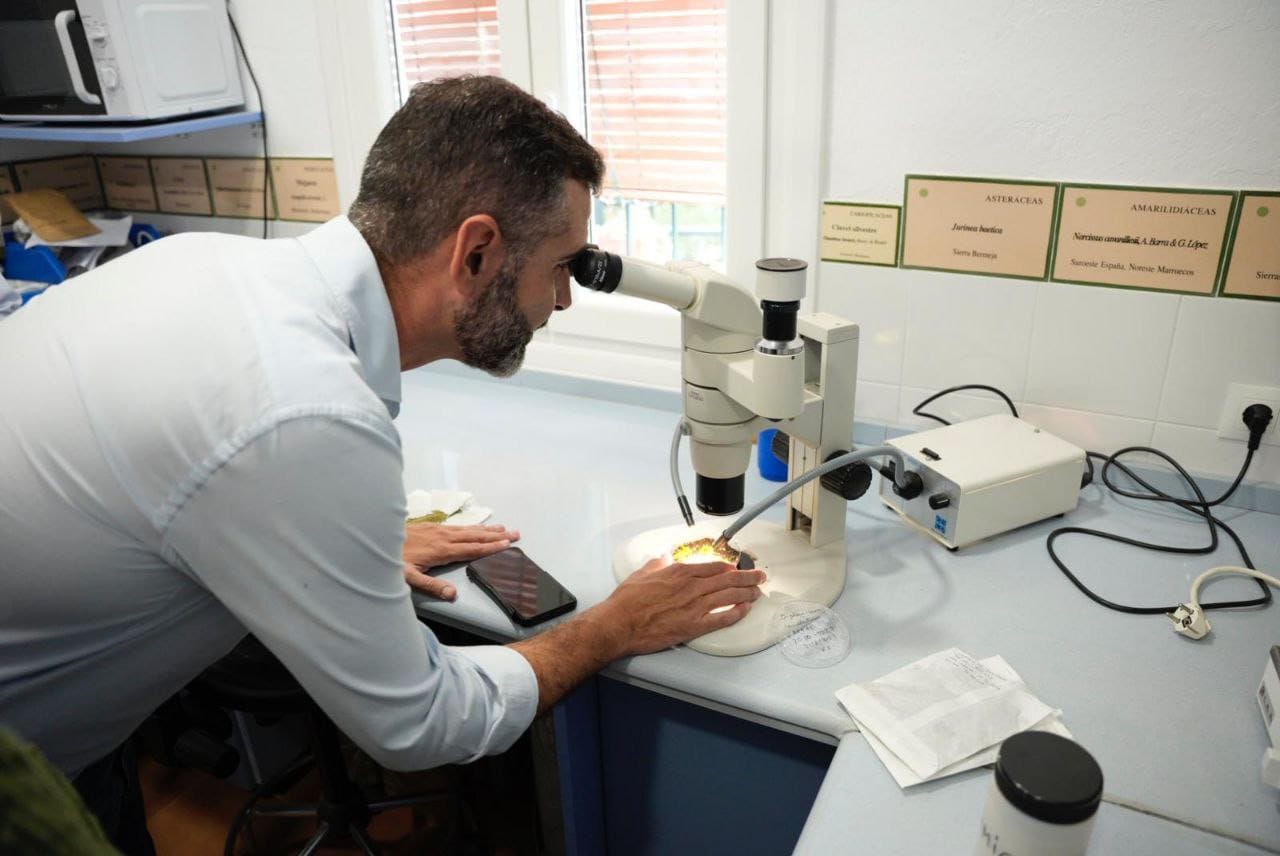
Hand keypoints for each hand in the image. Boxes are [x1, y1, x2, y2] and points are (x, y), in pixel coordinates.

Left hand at [402, 522, 519, 599]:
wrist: (375, 536)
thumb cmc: (391, 561)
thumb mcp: (408, 578)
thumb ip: (431, 586)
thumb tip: (452, 594)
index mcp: (441, 551)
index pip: (472, 549)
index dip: (490, 548)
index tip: (508, 544)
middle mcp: (442, 537)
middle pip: (474, 536)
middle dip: (496, 536)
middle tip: (515, 533)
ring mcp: (437, 529)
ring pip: (467, 529)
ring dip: (487, 529)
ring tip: (503, 528)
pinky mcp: (430, 526)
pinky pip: (457, 526)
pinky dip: (471, 526)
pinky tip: (475, 526)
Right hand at [596, 558, 765, 654]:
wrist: (620, 623)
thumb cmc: (627, 602)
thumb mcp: (641, 574)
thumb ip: (656, 565)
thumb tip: (662, 559)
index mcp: (679, 572)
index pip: (713, 567)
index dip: (729, 567)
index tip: (737, 568)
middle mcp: (690, 587)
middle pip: (727, 579)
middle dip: (747, 576)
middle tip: (759, 576)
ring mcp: (694, 606)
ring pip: (728, 596)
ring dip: (747, 593)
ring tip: (758, 592)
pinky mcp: (693, 625)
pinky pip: (721, 618)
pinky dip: (736, 613)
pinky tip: (745, 610)